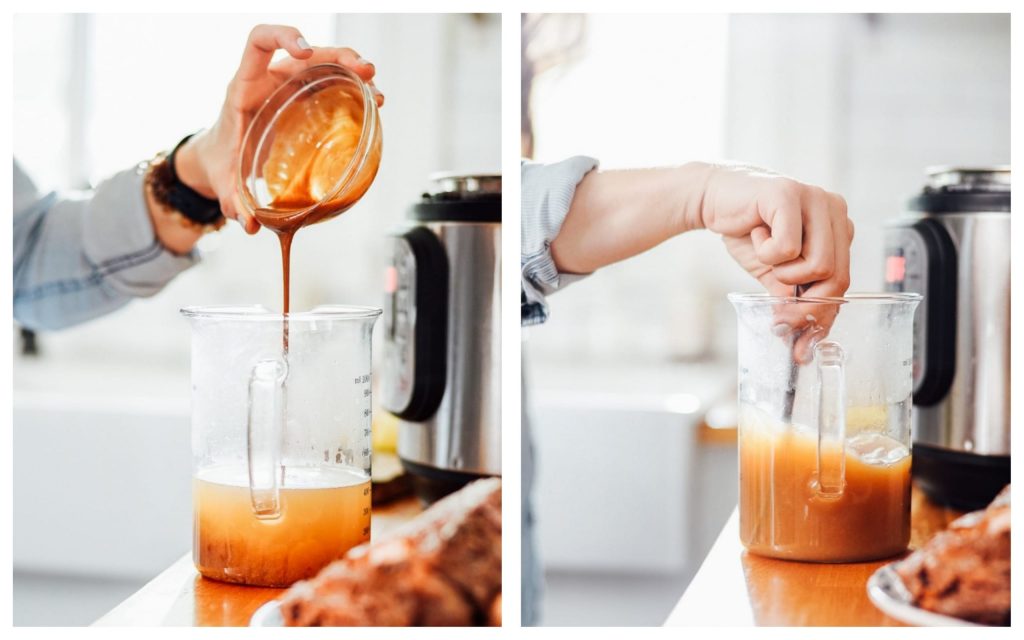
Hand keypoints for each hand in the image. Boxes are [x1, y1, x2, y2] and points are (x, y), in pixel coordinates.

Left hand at [173, 24, 383, 233]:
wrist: (220, 159)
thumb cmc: (221, 162)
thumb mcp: (224, 183)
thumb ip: (234, 202)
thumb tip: (254, 226)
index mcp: (246, 86)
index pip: (260, 41)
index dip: (283, 36)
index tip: (305, 51)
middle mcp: (271, 79)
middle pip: (307, 51)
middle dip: (338, 55)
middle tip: (366, 72)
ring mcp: (291, 87)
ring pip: (326, 64)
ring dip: (354, 68)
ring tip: (376, 87)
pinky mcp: (306, 100)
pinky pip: (333, 84)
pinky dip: (355, 89)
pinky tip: (374, 103)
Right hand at [695, 163, 853, 360]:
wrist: (714, 200)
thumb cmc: (747, 232)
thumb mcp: (774, 271)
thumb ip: (793, 295)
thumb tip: (802, 333)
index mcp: (838, 228)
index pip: (843, 280)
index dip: (820, 313)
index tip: (798, 338)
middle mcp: (834, 210)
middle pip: (836, 276)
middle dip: (804, 304)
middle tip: (778, 314)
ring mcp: (814, 198)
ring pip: (818, 265)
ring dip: (784, 273)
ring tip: (766, 255)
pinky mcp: (788, 195)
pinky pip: (788, 248)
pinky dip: (766, 253)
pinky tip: (757, 234)